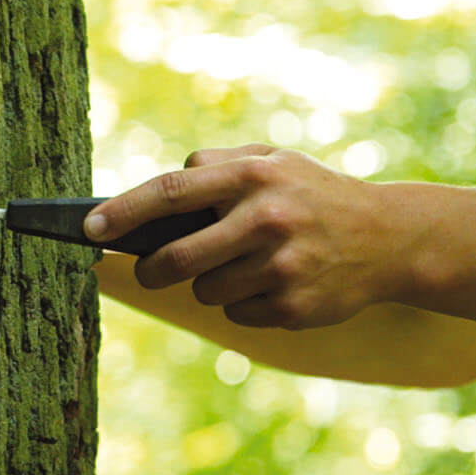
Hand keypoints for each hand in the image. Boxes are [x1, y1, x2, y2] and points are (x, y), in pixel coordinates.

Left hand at [85, 145, 410, 328]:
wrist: (389, 237)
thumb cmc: (315, 194)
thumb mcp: (275, 160)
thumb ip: (217, 164)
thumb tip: (159, 190)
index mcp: (253, 176)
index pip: (170, 192)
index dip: (123, 212)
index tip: (86, 229)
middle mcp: (266, 218)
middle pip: (177, 256)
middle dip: (153, 269)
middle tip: (152, 269)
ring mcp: (281, 266)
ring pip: (205, 290)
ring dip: (209, 283)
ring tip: (246, 264)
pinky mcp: (293, 306)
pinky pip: (236, 314)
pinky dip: (243, 304)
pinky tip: (275, 284)